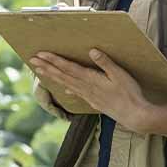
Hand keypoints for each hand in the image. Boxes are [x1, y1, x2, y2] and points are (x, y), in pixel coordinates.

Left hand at [29, 49, 151, 130]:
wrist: (134, 116)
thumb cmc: (130, 94)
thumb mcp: (120, 75)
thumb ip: (105, 63)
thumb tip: (92, 51)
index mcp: (91, 79)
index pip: (68, 67)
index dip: (54, 60)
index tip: (41, 54)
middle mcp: (86, 88)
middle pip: (62, 75)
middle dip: (47, 67)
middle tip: (32, 60)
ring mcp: (89, 96)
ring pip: (66, 84)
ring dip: (52, 76)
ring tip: (40, 71)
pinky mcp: (93, 101)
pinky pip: (76, 93)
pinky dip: (67, 88)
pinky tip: (64, 88)